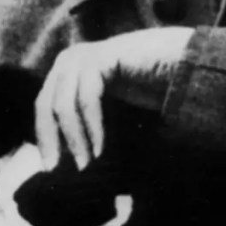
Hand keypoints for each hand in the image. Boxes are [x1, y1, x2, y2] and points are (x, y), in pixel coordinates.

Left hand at [34, 27, 192, 170]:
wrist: (182, 64)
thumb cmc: (149, 87)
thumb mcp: (109, 106)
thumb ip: (84, 119)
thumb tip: (64, 153)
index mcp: (68, 69)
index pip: (43, 105)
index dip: (44, 137)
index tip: (48, 168)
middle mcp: (71, 58)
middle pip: (45, 104)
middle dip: (50, 140)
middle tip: (56, 170)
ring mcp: (85, 54)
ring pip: (64, 104)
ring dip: (74, 139)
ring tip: (85, 164)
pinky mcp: (103, 56)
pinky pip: (88, 97)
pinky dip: (92, 126)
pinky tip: (100, 148)